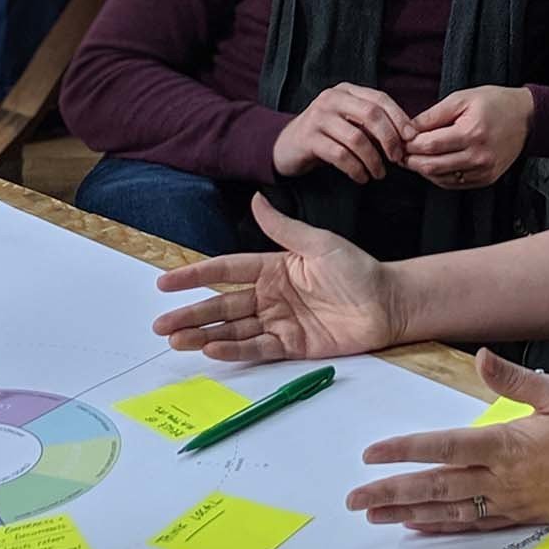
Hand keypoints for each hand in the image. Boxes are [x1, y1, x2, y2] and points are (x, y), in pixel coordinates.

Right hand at [151, 192, 401, 359]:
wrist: (388, 302)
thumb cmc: (358, 269)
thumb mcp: (319, 242)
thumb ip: (283, 228)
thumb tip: (256, 198)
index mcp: (274, 267)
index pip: (227, 270)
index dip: (197, 276)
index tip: (167, 281)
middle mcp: (272, 295)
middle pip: (223, 304)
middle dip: (191, 313)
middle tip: (160, 323)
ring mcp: (280, 321)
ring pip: (234, 328)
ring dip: (204, 334)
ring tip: (176, 340)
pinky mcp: (292, 345)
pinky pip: (257, 347)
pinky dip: (234, 349)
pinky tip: (211, 349)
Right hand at [272, 82, 415, 182]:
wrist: (287, 146)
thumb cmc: (328, 136)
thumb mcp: (350, 123)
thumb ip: (374, 124)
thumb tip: (409, 137)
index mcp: (347, 91)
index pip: (380, 99)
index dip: (400, 118)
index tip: (412, 138)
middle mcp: (331, 98)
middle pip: (371, 114)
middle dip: (389, 139)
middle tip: (398, 158)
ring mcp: (318, 117)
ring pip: (356, 138)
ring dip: (373, 160)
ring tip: (379, 174)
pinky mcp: (308, 138)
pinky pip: (340, 155)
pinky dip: (356, 169)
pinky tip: (362, 178)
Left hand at [346, 348, 548, 531]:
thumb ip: (515, 379)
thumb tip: (481, 357)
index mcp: (508, 445)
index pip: (445, 447)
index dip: (406, 450)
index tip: (373, 454)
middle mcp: (501, 479)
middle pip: (436, 486)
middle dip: (392, 491)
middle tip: (355, 498)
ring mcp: (507, 502)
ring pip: (447, 510)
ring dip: (406, 512)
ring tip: (373, 515)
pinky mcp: (516, 515)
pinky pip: (469, 524)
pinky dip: (439, 526)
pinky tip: (416, 526)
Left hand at [402, 86, 532, 189]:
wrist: (526, 118)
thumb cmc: (494, 103)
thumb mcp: (462, 99)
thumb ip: (434, 115)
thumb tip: (408, 128)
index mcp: (472, 133)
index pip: (430, 145)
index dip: (409, 144)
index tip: (399, 139)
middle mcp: (478, 157)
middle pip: (432, 166)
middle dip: (411, 161)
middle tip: (400, 152)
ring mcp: (484, 171)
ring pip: (441, 178)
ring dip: (422, 170)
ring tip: (412, 159)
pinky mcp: (486, 179)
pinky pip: (454, 183)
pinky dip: (438, 176)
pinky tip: (432, 165)